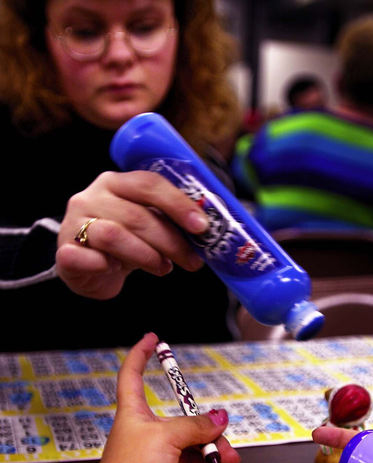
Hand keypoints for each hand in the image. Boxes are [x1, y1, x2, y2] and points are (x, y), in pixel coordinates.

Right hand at [56, 171, 208, 298]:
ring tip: (164, 269)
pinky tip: (116, 271)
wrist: (88, 266)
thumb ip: (170, 222)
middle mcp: (91, 197)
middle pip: (137, 214)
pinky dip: (104, 266)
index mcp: (115, 183)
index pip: (149, 184)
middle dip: (171, 241)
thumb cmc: (125, 242)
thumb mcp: (147, 225)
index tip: (202, 227)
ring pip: (113, 235)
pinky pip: (84, 258)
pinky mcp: (65, 253)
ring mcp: (74, 224)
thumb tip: (208, 232)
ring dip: (147, 255)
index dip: (178, 204)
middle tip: (193, 261)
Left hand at [92, 332, 246, 462]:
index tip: (154, 340)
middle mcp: (142, 432)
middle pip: (182, 424)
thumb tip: (220, 418)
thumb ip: (196, 427)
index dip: (141, 355)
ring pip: (190, 452)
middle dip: (211, 438)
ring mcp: (151, 458)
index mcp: (134, 413)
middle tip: (230, 453)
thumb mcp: (168, 439)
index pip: (132, 375)